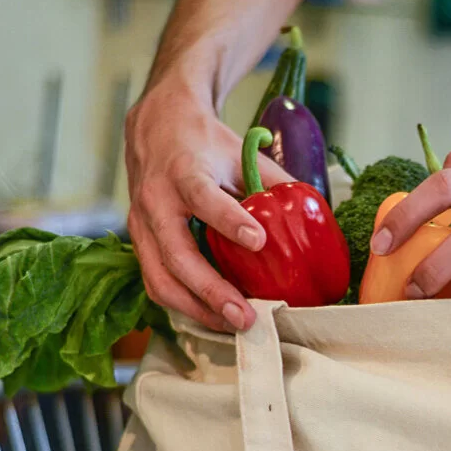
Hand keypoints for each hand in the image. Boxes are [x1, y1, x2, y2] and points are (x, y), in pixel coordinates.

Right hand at [125, 87, 293, 330]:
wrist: (156, 126)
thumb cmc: (202, 142)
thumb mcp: (239, 153)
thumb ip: (271, 183)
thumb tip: (310, 217)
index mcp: (183, 171)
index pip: (203, 197)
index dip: (229, 221)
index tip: (258, 241)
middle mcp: (156, 200)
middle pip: (177, 255)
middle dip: (211, 291)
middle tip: (246, 316)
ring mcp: (142, 225)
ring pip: (160, 279)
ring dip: (197, 309)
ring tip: (233, 325)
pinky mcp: (140, 243)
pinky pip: (156, 282)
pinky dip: (184, 305)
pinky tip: (213, 315)